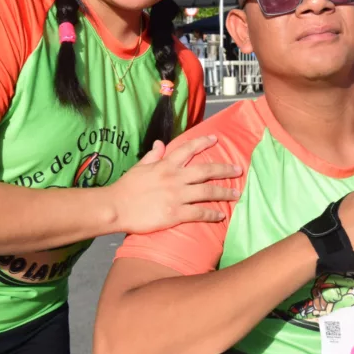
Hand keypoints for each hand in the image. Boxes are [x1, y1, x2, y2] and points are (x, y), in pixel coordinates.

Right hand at [109, 135, 240, 233]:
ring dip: (224, 193)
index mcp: (165, 165)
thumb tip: (161, 143)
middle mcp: (174, 178)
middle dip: (224, 170)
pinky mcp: (175, 213)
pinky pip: (199, 213)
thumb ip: (153, 155)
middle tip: (238, 170)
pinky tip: (221, 215)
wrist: (115, 207)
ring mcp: (176, 196)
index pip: (188, 149)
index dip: (203, 143)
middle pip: (206, 171)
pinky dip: (212, 214)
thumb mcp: (139, 167)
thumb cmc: (125, 188)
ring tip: (236, 194)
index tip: (216, 139)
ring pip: (207, 192)